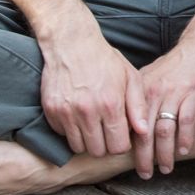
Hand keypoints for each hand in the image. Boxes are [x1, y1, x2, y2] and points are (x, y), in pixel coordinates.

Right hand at [39, 31, 143, 158]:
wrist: (71, 43)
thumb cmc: (105, 60)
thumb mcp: (130, 77)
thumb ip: (138, 107)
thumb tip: (144, 131)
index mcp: (111, 104)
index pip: (118, 146)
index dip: (121, 144)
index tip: (120, 135)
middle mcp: (88, 111)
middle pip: (98, 151)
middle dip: (105, 145)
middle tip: (106, 131)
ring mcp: (67, 112)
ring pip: (78, 147)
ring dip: (86, 140)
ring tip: (92, 125)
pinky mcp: (51, 111)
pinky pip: (62, 135)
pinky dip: (70, 130)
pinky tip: (77, 115)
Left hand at [133, 42, 194, 176]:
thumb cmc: (174, 65)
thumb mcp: (149, 77)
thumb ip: (137, 98)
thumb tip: (127, 122)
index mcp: (140, 91)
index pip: (130, 124)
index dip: (128, 146)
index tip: (127, 162)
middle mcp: (153, 93)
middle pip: (145, 132)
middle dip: (144, 157)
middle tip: (144, 173)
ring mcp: (173, 93)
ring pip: (165, 130)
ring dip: (165, 153)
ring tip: (166, 168)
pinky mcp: (192, 93)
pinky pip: (186, 121)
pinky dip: (185, 138)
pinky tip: (184, 150)